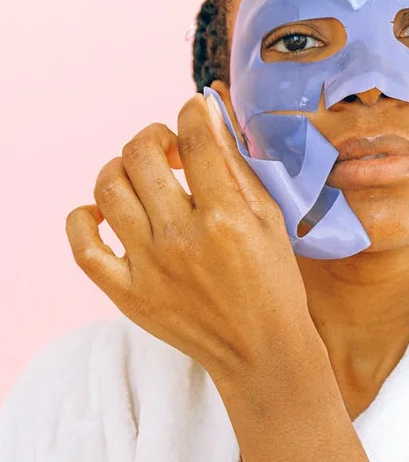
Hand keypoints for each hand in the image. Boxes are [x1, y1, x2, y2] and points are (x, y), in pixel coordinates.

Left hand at [65, 92, 312, 379]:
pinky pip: (82, 246)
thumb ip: (237, 165)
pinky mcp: (128, 295)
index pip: (194, 139)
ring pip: (108, 188)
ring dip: (121, 168)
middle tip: (169, 150)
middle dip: (154, 136)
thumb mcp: (270, 218)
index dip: (191, 111)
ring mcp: (149, 268)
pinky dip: (83, 218)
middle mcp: (181, 240)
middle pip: (140, 154)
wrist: (261, 351)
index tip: (192, 110)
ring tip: (141, 178)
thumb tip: (209, 114)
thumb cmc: (273, 282)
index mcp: (226, 218)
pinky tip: (103, 213)